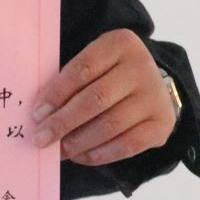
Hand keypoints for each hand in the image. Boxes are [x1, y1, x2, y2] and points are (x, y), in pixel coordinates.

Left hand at [29, 29, 175, 165]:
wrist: (150, 85)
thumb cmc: (108, 73)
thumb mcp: (93, 63)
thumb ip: (70, 80)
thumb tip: (40, 115)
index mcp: (120, 43)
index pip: (83, 68)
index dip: (57, 93)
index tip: (36, 114)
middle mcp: (141, 66)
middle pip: (96, 99)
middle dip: (63, 122)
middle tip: (41, 139)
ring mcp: (155, 96)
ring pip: (111, 124)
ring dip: (79, 142)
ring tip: (59, 151)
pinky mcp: (162, 124)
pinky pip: (128, 144)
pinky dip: (101, 154)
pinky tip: (81, 156)